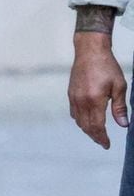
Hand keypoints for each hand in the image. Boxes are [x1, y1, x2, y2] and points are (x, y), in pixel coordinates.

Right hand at [68, 33, 128, 147]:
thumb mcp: (119, 86)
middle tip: (103, 142)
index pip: (97, 126)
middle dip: (95, 136)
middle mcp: (81, 101)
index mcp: (94, 100)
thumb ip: (120, 107)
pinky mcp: (71, 94)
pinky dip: (80, 120)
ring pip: (79, 121)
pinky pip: (74, 113)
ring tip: (97, 133)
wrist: (90, 51)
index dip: (102, 138)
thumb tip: (124, 125)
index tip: (107, 145)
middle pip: (86, 127)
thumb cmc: (106, 66)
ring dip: (87, 130)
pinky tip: (87, 120)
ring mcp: (74, 98)